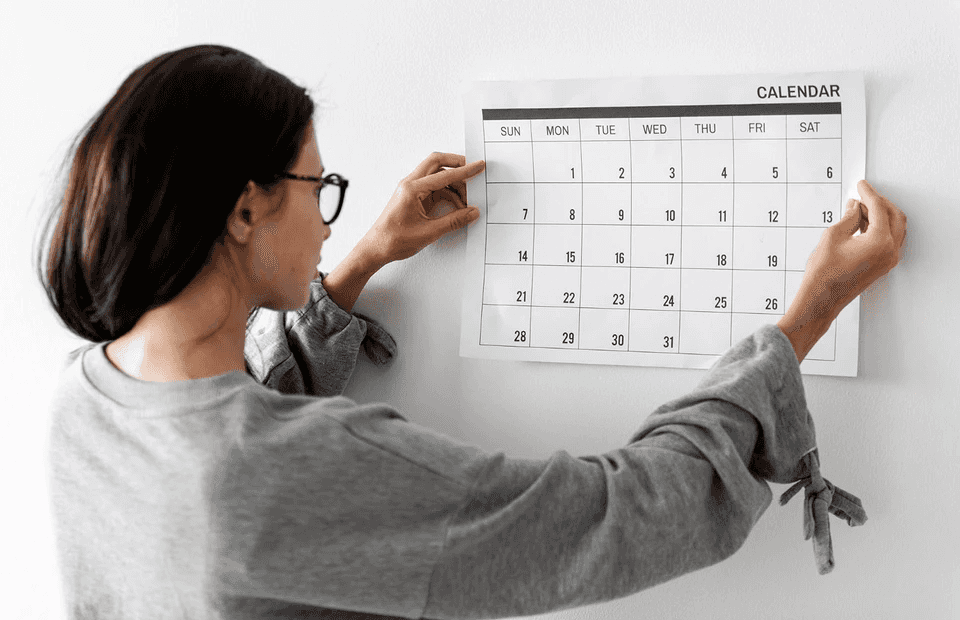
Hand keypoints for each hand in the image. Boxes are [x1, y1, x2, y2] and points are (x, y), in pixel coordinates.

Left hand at [361, 152, 484, 265]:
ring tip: (466, 200)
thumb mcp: (429, 232)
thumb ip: (454, 221)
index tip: (479, 166)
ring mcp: (410, 189)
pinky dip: (447, 192)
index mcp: (412, 189)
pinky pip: (433, 187)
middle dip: (456, 165)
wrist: (376, 248)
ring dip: (453, 183)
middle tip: (473, 171)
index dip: (465, 171)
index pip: (444, 175)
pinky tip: (456, 205)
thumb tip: (472, 212)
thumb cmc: (394, 240)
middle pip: (437, 163)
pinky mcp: (412, 197)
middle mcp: (410, 184)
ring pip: (436, 175)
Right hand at [778, 180, 906, 360]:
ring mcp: (888, 260)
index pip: (878, 208)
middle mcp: (889, 251)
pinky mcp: (882, 265)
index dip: (868, 194)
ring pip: (894, 228)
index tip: (861, 185)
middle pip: (893, 216)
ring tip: (859, 210)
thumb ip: (849, 217)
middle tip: (862, 195)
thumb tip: (856, 207)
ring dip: (881, 215)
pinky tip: (863, 225)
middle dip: (879, 203)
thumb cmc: (824, 274)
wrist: (821, 300)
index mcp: (879, 241)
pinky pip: (890, 240)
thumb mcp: (833, 236)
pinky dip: (880, 228)